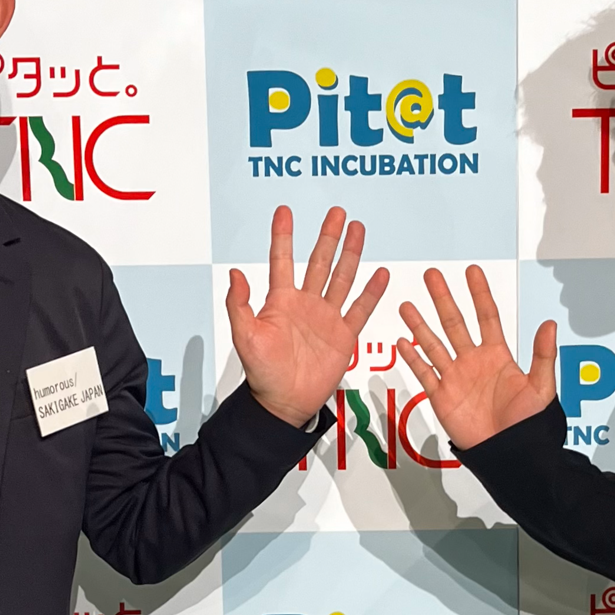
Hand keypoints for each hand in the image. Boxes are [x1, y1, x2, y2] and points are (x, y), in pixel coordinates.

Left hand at [227, 206, 387, 427]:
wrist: (285, 402)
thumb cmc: (262, 373)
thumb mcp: (244, 337)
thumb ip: (239, 305)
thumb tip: (234, 274)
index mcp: (280, 302)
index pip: (282, 260)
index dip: (283, 235)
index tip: (285, 211)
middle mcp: (305, 304)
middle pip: (319, 261)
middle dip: (328, 236)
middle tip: (337, 212)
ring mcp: (326, 317)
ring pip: (342, 278)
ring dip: (350, 254)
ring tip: (358, 230)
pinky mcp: (344, 335)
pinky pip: (360, 309)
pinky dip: (372, 292)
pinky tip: (380, 273)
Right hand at [396, 265, 556, 449]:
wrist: (509, 454)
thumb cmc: (528, 423)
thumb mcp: (540, 387)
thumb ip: (542, 355)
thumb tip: (549, 324)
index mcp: (498, 356)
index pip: (486, 317)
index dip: (479, 294)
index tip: (472, 271)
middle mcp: (474, 362)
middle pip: (454, 323)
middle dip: (443, 299)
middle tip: (432, 275)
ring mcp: (455, 378)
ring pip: (433, 345)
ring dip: (420, 325)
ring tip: (406, 305)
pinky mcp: (442, 397)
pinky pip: (424, 374)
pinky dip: (412, 359)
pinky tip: (402, 342)